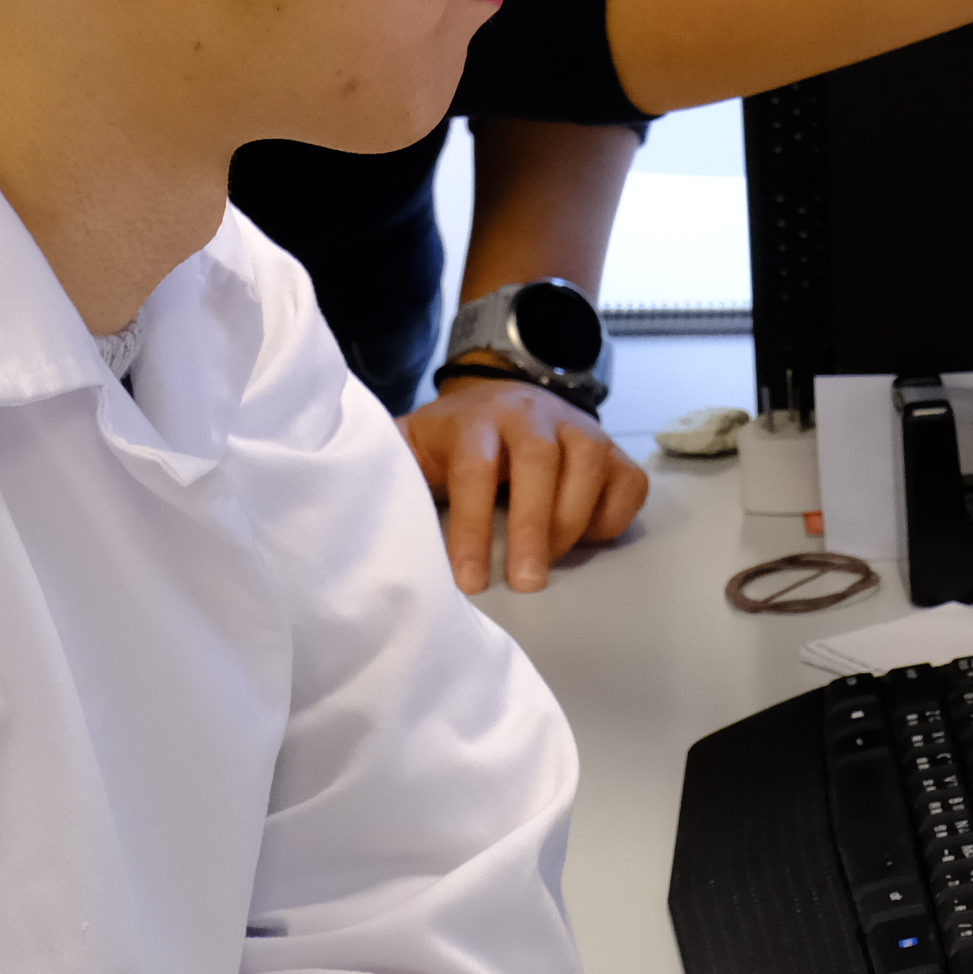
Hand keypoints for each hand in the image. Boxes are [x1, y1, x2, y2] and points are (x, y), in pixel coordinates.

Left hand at [404, 369, 651, 594]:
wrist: (504, 390)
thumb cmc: (455, 437)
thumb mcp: (415, 442)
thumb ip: (389, 463)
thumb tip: (345, 493)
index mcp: (476, 421)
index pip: (475, 469)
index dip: (473, 526)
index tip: (471, 581)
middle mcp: (531, 415)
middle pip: (539, 461)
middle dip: (533, 525)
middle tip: (527, 583)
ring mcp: (579, 427)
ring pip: (590, 464)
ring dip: (573, 523)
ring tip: (549, 566)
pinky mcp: (613, 449)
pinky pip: (627, 482)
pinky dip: (613, 515)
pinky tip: (587, 539)